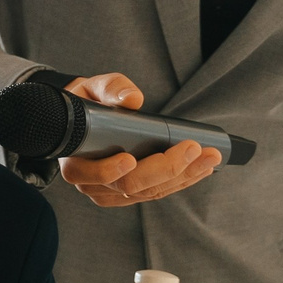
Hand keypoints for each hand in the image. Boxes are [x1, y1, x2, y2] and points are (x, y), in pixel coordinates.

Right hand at [56, 73, 220, 206]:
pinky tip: (200, 168)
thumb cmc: (86, 103)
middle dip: (166, 169)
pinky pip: (155, 193)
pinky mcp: (127, 194)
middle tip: (194, 149)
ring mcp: (108, 191)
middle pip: (129, 185)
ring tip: (208, 158)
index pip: (91, 172)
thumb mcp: (91, 88)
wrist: (82, 121)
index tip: (129, 159)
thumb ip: (110, 89)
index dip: (109, 170)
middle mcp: (89, 181)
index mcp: (74, 156)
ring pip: (148, 192)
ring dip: (182, 177)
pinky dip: (180, 181)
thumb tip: (133, 99)